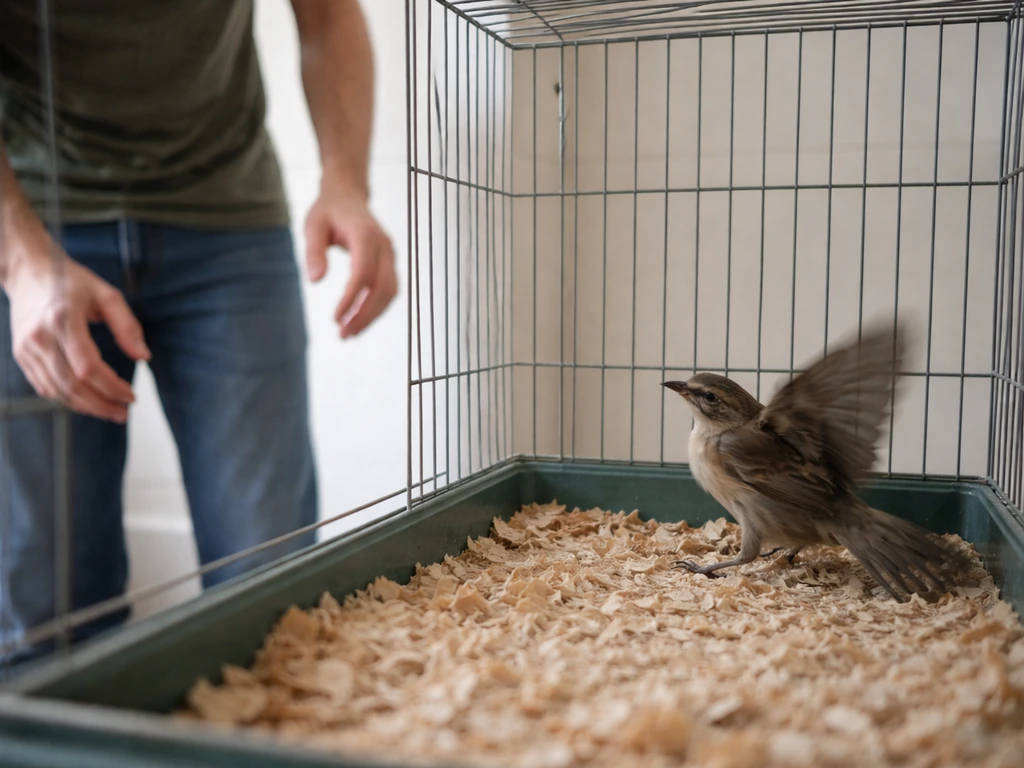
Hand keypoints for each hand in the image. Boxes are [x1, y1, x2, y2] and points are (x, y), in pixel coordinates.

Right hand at [5, 221, 149, 422]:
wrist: (28, 271)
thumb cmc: (70, 281)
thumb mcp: (107, 295)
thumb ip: (127, 326)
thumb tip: (143, 357)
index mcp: (63, 319)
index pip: (87, 367)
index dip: (111, 387)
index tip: (131, 395)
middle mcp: (40, 337)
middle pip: (71, 385)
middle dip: (101, 404)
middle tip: (123, 412)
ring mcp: (27, 348)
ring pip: (57, 391)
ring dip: (86, 407)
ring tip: (110, 411)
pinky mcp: (21, 354)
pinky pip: (44, 386)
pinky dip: (67, 399)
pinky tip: (88, 401)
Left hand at [303, 181, 396, 338]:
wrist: (348, 196)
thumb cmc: (328, 211)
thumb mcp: (313, 225)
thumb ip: (314, 252)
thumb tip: (316, 281)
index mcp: (365, 234)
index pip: (363, 273)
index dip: (351, 299)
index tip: (335, 318)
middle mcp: (384, 245)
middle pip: (383, 288)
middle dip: (365, 315)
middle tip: (343, 335)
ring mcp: (391, 254)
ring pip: (390, 292)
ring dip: (372, 316)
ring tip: (349, 332)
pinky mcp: (390, 263)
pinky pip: (389, 289)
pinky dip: (376, 308)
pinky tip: (358, 319)